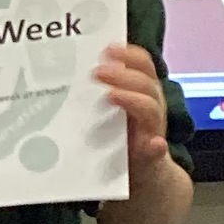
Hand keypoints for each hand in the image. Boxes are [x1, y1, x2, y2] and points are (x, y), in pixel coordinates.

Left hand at [96, 44, 168, 171]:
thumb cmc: (119, 136)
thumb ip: (98, 91)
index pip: (142, 64)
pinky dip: (155, 147)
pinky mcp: (151, 157)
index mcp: (142, 90)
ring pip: (150, 109)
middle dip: (122, 75)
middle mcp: (152, 105)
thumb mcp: (110, 109)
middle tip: (97, 72)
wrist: (141, 175)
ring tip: (112, 95)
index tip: (107, 48)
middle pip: (145, 83)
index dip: (127, 54)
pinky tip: (154, 144)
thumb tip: (67, 67)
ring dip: (132, 99)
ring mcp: (153, 130)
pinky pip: (156, 151)